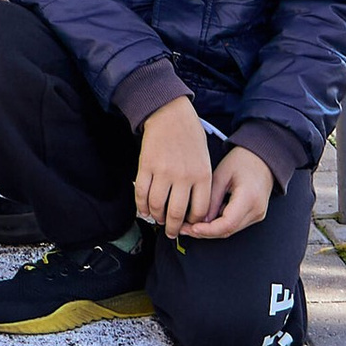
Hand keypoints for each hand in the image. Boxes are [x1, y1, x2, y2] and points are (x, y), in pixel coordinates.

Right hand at [135, 95, 217, 236]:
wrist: (169, 112)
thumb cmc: (189, 134)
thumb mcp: (204, 158)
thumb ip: (201, 182)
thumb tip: (195, 208)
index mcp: (202, 175)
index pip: (200, 211)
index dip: (193, 222)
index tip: (189, 225)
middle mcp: (184, 176)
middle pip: (177, 213)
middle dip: (173, 228)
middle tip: (171, 232)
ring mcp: (163, 172)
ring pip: (157, 206)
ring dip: (156, 217)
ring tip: (157, 220)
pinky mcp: (146, 166)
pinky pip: (142, 193)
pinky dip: (141, 206)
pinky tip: (143, 210)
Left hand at [181, 145, 275, 240]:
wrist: (262, 158)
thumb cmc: (243, 160)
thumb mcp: (221, 175)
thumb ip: (211, 199)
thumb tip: (200, 220)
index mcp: (248, 198)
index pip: (227, 224)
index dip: (208, 230)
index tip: (192, 228)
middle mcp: (256, 210)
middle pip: (228, 231)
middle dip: (204, 232)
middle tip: (184, 228)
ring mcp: (257, 215)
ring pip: (230, 231)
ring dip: (210, 230)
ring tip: (190, 224)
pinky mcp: (254, 216)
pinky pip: (234, 225)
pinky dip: (218, 224)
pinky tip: (205, 220)